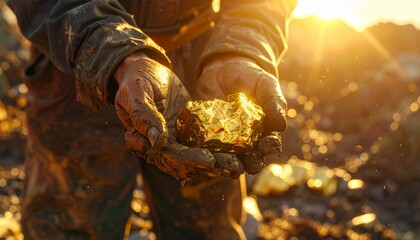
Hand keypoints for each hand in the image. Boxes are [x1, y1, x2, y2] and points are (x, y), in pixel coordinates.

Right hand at [114, 53, 242, 179]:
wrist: (146, 70)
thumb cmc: (137, 78)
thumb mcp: (136, 92)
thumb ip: (143, 115)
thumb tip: (157, 141)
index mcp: (140, 141)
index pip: (167, 155)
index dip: (189, 160)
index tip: (210, 160)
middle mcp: (158, 147)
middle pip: (185, 163)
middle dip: (210, 167)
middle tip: (232, 167)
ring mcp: (173, 142)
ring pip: (196, 159)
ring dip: (217, 165)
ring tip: (238, 167)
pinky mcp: (186, 134)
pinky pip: (202, 145)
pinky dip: (218, 152)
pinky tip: (236, 154)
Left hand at [196, 55, 285, 173]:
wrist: (221, 69)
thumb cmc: (249, 77)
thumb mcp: (265, 84)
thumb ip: (273, 101)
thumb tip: (282, 125)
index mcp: (265, 130)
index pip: (270, 144)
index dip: (269, 147)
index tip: (266, 146)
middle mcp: (248, 141)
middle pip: (251, 158)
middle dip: (251, 163)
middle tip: (248, 165)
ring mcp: (227, 141)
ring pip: (231, 159)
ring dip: (230, 166)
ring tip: (227, 167)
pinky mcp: (208, 138)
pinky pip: (209, 150)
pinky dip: (208, 157)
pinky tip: (207, 159)